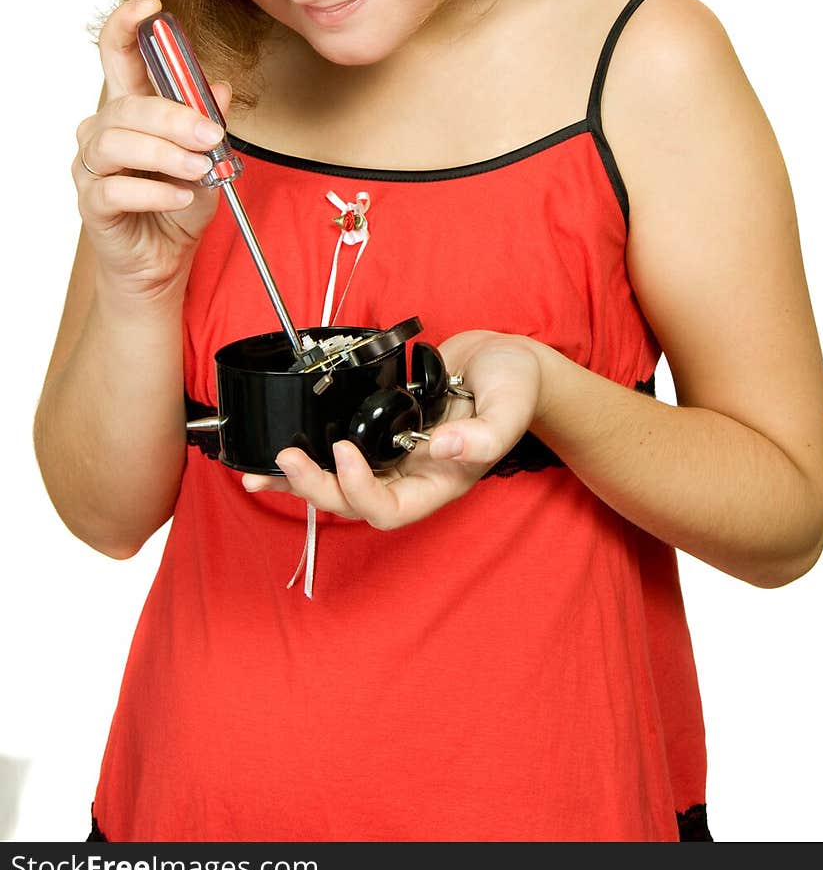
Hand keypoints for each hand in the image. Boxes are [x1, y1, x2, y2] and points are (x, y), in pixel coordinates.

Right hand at [73, 0, 233, 300]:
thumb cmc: (180, 203)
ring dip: (165, 154)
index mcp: (132, 108)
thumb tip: (218, 87)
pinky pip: (116, 188)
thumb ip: (209, 121)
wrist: (166, 260)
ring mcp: (94, 166)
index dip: (128, 26)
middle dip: (173, 115)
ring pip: (117, 144)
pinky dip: (153, 190)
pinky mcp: (93, 203)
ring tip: (198, 169)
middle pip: (127, 105)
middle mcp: (105, 130)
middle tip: (209, 134)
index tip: (152, 8)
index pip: (117, 55)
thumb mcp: (209, 157)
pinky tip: (179, 195)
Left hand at [241, 330, 542, 527]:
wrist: (506, 360)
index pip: (389, 509)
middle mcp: (411, 475)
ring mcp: (392, 454)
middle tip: (287, 458)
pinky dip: (308, 450)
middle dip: (315, 486)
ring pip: (337, 481)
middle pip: (352, 502)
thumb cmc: (515, 386)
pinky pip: (338, 448)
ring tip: (259, 469)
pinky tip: (276, 448)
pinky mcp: (379, 428)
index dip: (359, 489)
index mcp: (441, 482)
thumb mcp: (508, 405)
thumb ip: (483, 434)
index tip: (346, 449)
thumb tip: (443, 448)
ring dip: (298, 479)